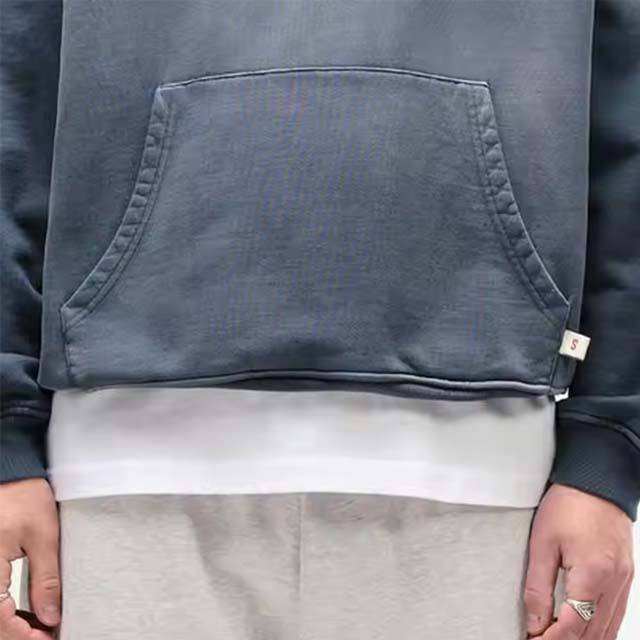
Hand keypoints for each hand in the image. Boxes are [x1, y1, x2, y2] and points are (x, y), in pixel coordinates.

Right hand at [0, 478, 60, 638]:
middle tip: (48, 634)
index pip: (0, 622)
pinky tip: (25, 613)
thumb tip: (51, 616)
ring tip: (41, 626)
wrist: (9, 473)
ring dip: (11, 625)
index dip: (24, 637)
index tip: (49, 638)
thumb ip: (46, 579)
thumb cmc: (23, 497)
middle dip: (19, 635)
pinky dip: (5, 611)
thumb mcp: (43, 536)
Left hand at [524, 483, 634, 638]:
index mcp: (592, 575)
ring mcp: (624, 582)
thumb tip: (534, 621)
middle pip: (592, 634)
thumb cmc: (568, 505)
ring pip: (608, 629)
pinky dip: (600, 629)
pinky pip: (616, 615)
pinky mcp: (626, 577)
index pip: (572, 626)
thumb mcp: (542, 542)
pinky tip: (584, 632)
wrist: (596, 482)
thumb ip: (537, 586)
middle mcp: (614, 584)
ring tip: (556, 637)